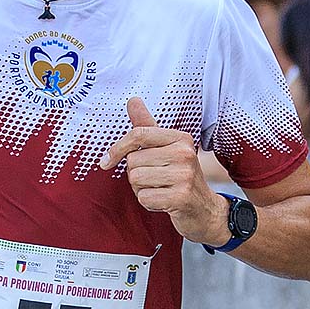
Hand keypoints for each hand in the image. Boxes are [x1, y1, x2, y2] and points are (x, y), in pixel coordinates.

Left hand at [100, 97, 229, 245]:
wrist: (203, 208)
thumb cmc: (178, 174)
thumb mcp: (164, 147)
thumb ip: (146, 126)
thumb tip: (132, 100)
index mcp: (180, 138)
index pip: (138, 134)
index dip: (117, 149)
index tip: (106, 162)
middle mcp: (185, 153)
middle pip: (133, 161)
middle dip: (136, 173)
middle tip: (155, 179)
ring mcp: (185, 175)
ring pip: (136, 179)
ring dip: (141, 189)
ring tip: (160, 189)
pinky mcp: (181, 197)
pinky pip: (144, 198)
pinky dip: (148, 202)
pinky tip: (163, 201)